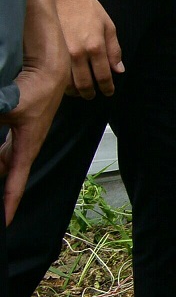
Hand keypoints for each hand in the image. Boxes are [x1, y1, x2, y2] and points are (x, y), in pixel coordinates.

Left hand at [3, 55, 62, 220]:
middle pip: (6, 177)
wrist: (50, 73)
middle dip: (0, 192)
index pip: (15, 183)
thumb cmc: (35, 91)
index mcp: (26, 148)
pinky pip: (4, 151)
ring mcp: (22, 139)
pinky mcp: (19, 130)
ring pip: (4, 163)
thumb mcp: (6, 110)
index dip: (9, 204)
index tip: (5, 223)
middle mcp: (25, 148)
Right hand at [58, 0, 120, 97]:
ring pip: (67, 83)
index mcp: (96, 46)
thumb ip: (114, 50)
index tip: (109, 92)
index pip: (103, 76)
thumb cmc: (89, 10)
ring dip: (75, 92)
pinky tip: (67, 83)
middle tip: (93, 96)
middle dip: (90, 93)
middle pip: (84, 84)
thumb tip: (119, 71)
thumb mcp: (109, 27)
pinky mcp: (49, 52)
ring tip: (80, 92)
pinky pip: (55, 74)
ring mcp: (61, 54)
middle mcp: (78, 53)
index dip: (107, 88)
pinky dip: (62, 83)